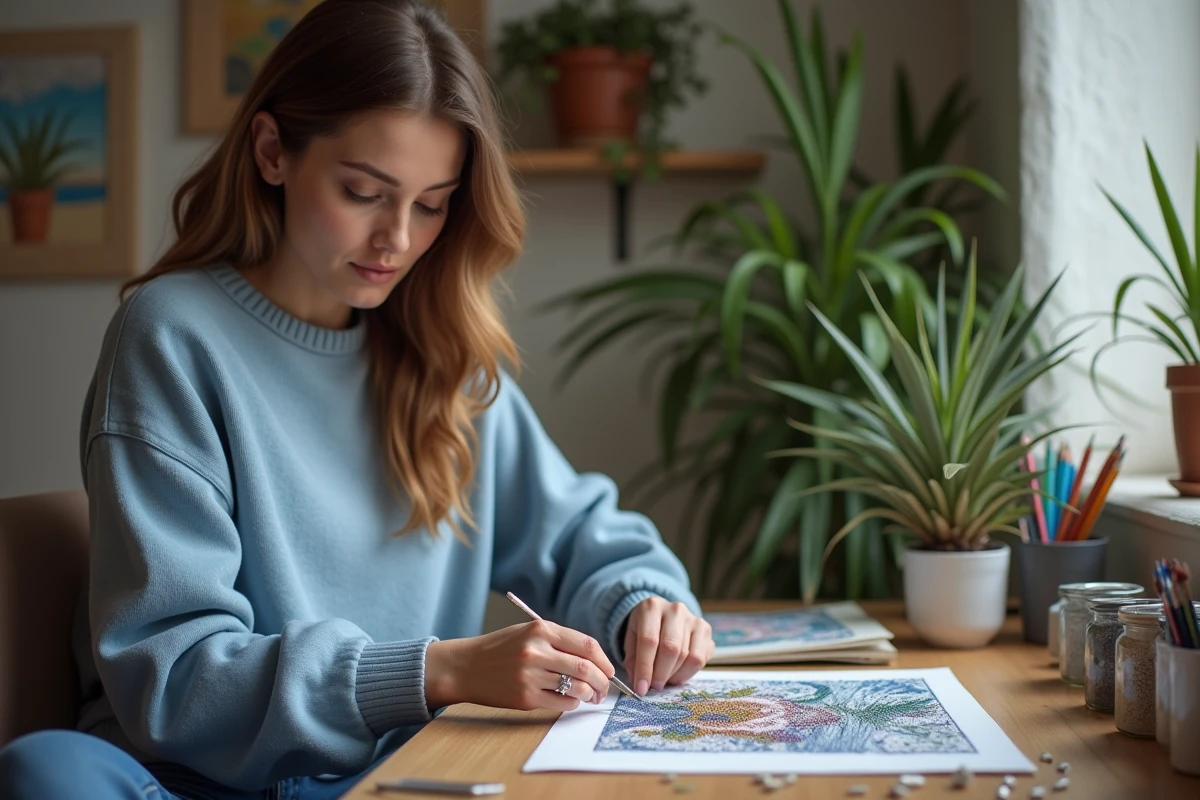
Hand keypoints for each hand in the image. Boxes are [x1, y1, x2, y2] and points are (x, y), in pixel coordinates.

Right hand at [424, 620, 613, 711]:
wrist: (466, 667)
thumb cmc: (499, 648)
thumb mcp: (527, 632)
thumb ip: (558, 641)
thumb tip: (594, 661)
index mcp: (540, 630)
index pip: (587, 645)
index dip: (604, 660)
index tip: (609, 670)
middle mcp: (537, 651)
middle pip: (586, 668)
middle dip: (603, 682)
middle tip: (604, 689)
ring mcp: (531, 676)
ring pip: (577, 688)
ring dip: (590, 695)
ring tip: (590, 696)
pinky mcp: (525, 697)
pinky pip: (561, 703)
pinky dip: (572, 704)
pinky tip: (570, 700)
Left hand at [622, 597, 713, 695]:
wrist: (662, 614)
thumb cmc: (644, 629)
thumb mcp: (631, 639)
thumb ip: (633, 660)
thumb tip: (640, 683)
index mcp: (651, 607)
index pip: (649, 641)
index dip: (645, 668)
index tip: (641, 688)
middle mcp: (675, 610)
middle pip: (671, 648)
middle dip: (661, 674)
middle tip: (654, 687)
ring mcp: (694, 619)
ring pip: (688, 656)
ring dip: (674, 675)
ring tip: (664, 681)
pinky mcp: (706, 630)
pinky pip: (700, 659)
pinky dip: (688, 674)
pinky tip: (677, 676)